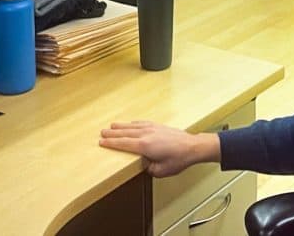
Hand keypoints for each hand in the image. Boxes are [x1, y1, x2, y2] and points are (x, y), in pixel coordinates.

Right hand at [98, 121, 219, 177]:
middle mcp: (146, 135)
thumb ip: (148, 168)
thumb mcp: (161, 171)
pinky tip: (130, 124)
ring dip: (120, 126)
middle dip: (112, 133)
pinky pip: (141, 123)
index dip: (111, 143)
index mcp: (144, 146)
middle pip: (124, 133)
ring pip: (131, 126)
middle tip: (102, 132)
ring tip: (111, 126)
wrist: (192, 147)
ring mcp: (152, 128)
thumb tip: (143, 165)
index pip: (123, 144)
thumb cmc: (178, 159)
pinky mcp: (158, 126)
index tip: (102, 142)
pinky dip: (133, 123)